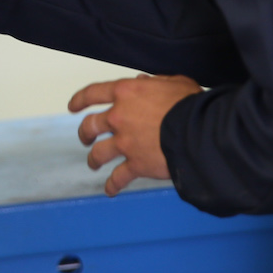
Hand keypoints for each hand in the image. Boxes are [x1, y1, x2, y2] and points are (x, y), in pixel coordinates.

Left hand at [69, 75, 202, 195]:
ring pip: (98, 153)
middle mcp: (119, 117)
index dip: (80, 99)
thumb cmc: (191, 104)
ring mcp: (125, 143)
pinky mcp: (136, 164)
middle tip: (85, 138)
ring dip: (93, 159)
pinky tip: (110, 190)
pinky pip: (118, 177)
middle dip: (85, 133)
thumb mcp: (174, 82)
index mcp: (126, 93)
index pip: (93, 93)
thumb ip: (155, 82)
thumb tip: (142, 82)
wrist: (199, 133)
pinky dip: (113, 185)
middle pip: (90, 125)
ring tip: (93, 163)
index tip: (73, 106)